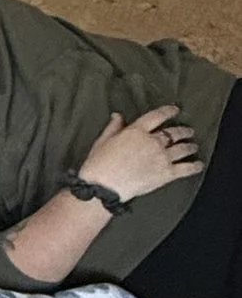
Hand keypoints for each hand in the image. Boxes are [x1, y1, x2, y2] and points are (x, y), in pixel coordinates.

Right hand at [79, 104, 201, 202]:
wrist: (103, 187)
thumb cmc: (99, 164)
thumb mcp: (103, 141)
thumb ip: (114, 127)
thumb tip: (118, 116)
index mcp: (137, 131)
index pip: (158, 116)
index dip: (169, 111)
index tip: (175, 110)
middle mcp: (153, 142)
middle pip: (174, 132)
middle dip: (183, 130)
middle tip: (188, 131)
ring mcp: (162, 158)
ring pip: (183, 148)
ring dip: (190, 146)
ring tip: (193, 146)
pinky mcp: (166, 174)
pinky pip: (186, 168)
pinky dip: (194, 166)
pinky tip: (199, 164)